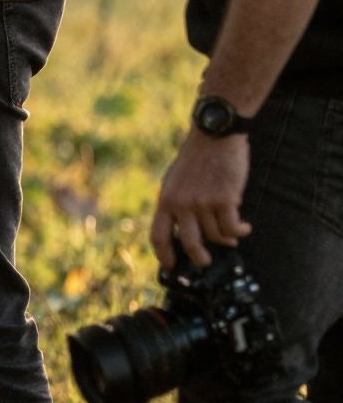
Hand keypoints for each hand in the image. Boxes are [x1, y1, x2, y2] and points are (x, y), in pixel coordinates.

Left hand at [150, 129, 251, 269]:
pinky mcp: (224, 200)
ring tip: (233, 231)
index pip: (158, 236)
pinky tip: (244, 227)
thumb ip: (176, 204)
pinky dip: (240, 231)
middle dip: (200, 258)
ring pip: (216, 236)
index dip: (164, 256)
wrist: (214, 135)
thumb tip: (180, 232)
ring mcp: (202, 203)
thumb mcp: (175, 180)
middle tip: (206, 261)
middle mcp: (181, 204)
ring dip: (227, 238)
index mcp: (166, 199)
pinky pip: (233, 229)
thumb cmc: (196, 158)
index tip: (170, 267)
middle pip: (190, 245)